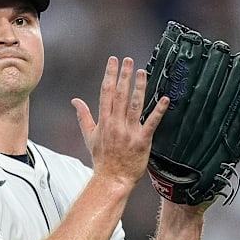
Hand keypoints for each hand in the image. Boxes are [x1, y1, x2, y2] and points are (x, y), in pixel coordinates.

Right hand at [71, 56, 168, 186]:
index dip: (110, 75)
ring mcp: (129, 132)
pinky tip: (164, 100)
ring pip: (135, 105)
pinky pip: (151, 123)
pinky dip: (158, 111)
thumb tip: (75, 101)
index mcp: (104, 121)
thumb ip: (83, 116)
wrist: (112, 179)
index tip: (113, 61)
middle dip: (124, 75)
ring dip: (139, 87)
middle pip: (120, 95)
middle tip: (129, 60)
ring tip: (143, 72)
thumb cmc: (102, 159)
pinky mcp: (142, 141)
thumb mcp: (89, 136)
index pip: (106, 92)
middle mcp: (116, 124)